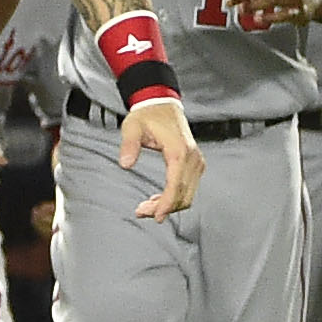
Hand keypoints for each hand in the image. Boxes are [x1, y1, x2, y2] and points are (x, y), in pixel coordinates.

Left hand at [115, 96, 204, 218]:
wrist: (161, 104)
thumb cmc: (147, 115)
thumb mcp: (132, 127)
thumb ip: (129, 145)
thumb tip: (125, 163)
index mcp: (179, 151)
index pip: (176, 185)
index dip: (166, 204)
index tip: (155, 217)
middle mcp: (192, 157)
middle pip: (183, 194)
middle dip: (164, 208)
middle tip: (142, 212)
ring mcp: (196, 160)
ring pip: (188, 194)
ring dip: (169, 204)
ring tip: (147, 207)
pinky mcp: (195, 163)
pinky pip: (189, 187)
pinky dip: (175, 197)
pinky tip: (158, 199)